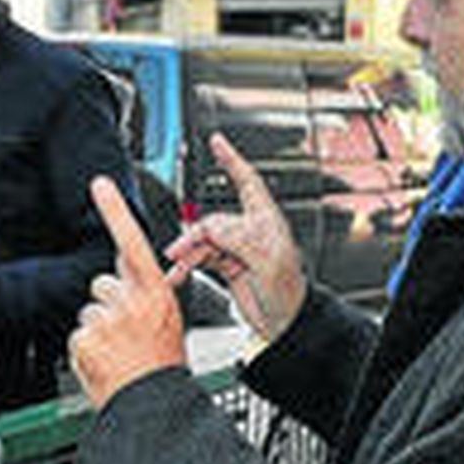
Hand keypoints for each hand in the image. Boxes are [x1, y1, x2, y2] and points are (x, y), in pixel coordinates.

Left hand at [69, 177, 187, 409]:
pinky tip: (105, 361)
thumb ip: (147, 292)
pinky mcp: (85, 340)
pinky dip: (86, 350)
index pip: (132, 241)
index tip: (100, 184)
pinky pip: (77, 336)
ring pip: (88, 311)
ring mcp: (106, 321)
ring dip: (98, 329)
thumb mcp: (168, 319)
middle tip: (126, 331)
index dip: (116, 210)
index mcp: (155, 293)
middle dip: (108, 303)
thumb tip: (125, 268)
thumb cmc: (163, 365)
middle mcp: (130, 302)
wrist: (153, 403)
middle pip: (101, 283)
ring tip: (118, 351)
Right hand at [164, 133, 305, 340]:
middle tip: (180, 250)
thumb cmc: (288, 290)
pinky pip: (200, 259)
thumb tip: (209, 227)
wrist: (284, 322)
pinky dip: (187, 267)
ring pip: (202, 241)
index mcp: (264, 220)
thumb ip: (237, 237)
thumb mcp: (266, 259)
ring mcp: (237, 248)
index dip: (231, 160)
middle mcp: (249, 230)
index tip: (218, 142)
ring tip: (176, 265)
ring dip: (187, 253)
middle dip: (193, 234)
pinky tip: (178, 275)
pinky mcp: (227, 266)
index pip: (246, 180)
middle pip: (212, 219)